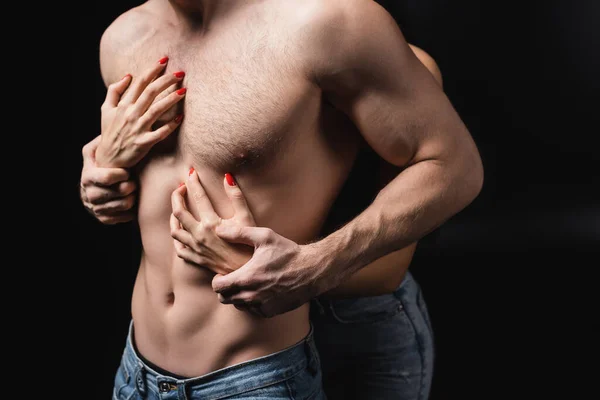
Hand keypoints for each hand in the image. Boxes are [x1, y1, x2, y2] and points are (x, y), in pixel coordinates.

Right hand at [80, 136, 136, 223]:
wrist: (93, 191)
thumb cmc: (98, 167)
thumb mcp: (93, 153)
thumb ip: (98, 144)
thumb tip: (107, 133)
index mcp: (88, 177)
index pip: (107, 177)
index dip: (121, 174)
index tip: (127, 171)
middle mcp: (90, 195)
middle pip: (120, 192)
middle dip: (131, 185)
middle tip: (133, 181)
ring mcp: (97, 209)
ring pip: (125, 204)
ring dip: (133, 197)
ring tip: (133, 190)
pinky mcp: (104, 219)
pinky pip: (125, 216)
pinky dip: (132, 209)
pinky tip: (130, 201)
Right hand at [96, 57, 186, 167]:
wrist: (108, 158)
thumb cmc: (110, 132)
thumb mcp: (106, 110)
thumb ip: (114, 91)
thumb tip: (128, 75)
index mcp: (123, 105)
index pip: (140, 83)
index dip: (152, 70)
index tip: (165, 60)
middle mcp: (130, 114)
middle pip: (150, 92)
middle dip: (166, 80)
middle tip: (180, 73)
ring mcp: (138, 129)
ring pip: (156, 110)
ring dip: (171, 99)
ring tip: (184, 90)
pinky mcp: (144, 143)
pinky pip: (160, 133)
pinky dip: (171, 125)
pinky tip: (181, 117)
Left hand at [170, 171, 254, 275]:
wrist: (247, 271)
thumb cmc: (250, 245)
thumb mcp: (246, 219)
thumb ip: (236, 196)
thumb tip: (227, 177)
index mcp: (211, 223)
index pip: (197, 196)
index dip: (193, 182)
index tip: (191, 172)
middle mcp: (199, 235)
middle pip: (178, 212)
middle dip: (177, 196)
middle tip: (180, 187)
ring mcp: (196, 248)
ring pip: (175, 230)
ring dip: (173, 217)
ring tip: (178, 209)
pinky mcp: (196, 259)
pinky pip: (179, 249)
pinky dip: (178, 239)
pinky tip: (181, 232)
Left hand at [211, 226, 327, 318]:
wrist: (312, 271)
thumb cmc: (288, 253)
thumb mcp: (265, 237)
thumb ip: (239, 233)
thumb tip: (219, 230)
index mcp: (246, 278)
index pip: (218, 287)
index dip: (217, 280)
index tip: (224, 273)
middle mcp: (251, 296)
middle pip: (225, 299)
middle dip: (225, 289)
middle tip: (234, 278)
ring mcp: (261, 306)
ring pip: (238, 306)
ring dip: (238, 296)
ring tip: (248, 283)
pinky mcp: (270, 312)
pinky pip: (253, 311)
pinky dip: (252, 303)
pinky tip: (260, 290)